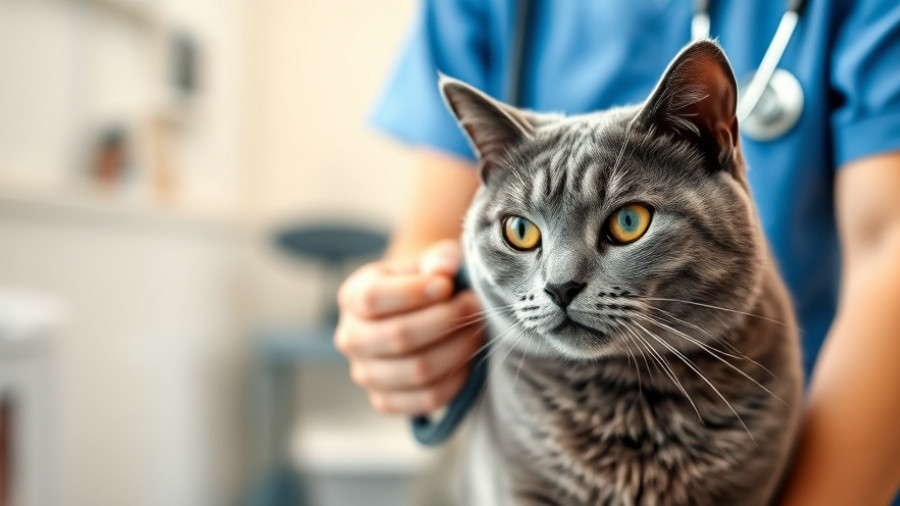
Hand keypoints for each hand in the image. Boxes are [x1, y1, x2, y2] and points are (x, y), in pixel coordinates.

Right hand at [334, 240, 484, 414]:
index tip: (447, 285)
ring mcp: (365, 374)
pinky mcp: (385, 400)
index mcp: (352, 296)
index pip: (373, 298)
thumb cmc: (425, 282)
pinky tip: (467, 359)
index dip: (413, 293)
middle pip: (398, 337)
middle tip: (474, 306)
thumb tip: (444, 269)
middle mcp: (350, 337)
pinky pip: (426, 400)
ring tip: (476, 330)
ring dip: (457, 350)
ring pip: (416, 371)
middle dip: (445, 321)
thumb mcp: (430, 261)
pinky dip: (455, 381)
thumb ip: (439, 259)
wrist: (421, 310)